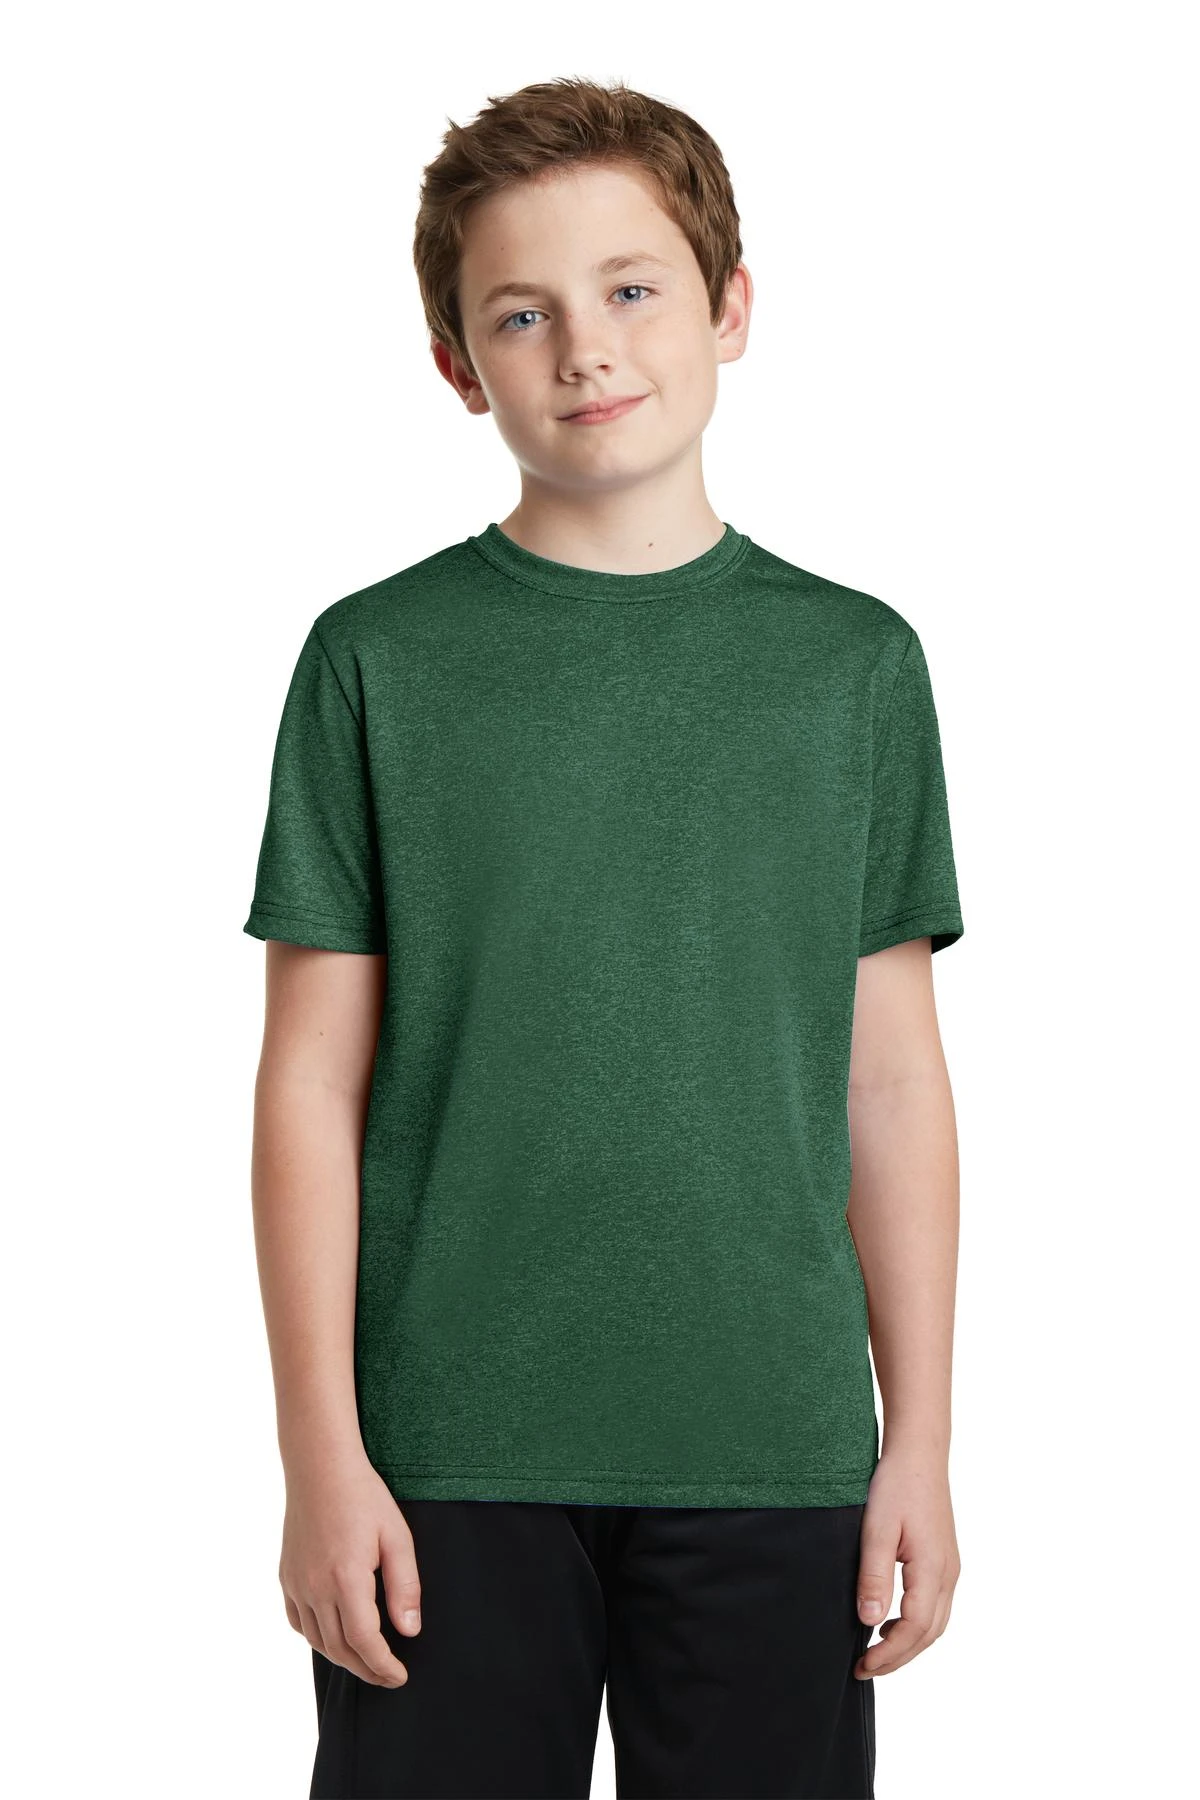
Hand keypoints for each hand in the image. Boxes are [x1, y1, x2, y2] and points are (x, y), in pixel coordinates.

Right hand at [279, 1450, 421, 1686]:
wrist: (320, 1467)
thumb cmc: (363, 1497)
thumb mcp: (397, 1536)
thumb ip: (405, 1586)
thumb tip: (410, 1631)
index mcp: (346, 1579)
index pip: (365, 1642)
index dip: (383, 1666)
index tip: (399, 1677)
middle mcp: (315, 1587)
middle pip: (340, 1648)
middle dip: (366, 1669)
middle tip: (388, 1677)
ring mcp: (296, 1583)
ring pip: (316, 1640)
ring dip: (342, 1658)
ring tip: (366, 1661)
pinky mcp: (286, 1576)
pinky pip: (298, 1621)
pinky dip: (316, 1638)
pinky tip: (334, 1636)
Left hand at [853, 1445, 959, 1678]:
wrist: (919, 1452)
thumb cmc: (896, 1485)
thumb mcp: (877, 1528)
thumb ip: (874, 1575)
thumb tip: (870, 1620)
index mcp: (933, 1569)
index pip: (915, 1629)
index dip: (889, 1653)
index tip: (862, 1665)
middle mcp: (948, 1573)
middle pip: (929, 1634)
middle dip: (899, 1657)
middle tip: (865, 1668)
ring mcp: (950, 1567)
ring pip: (936, 1623)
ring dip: (909, 1643)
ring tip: (876, 1651)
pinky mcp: (945, 1559)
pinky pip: (936, 1606)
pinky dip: (916, 1624)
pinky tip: (892, 1620)